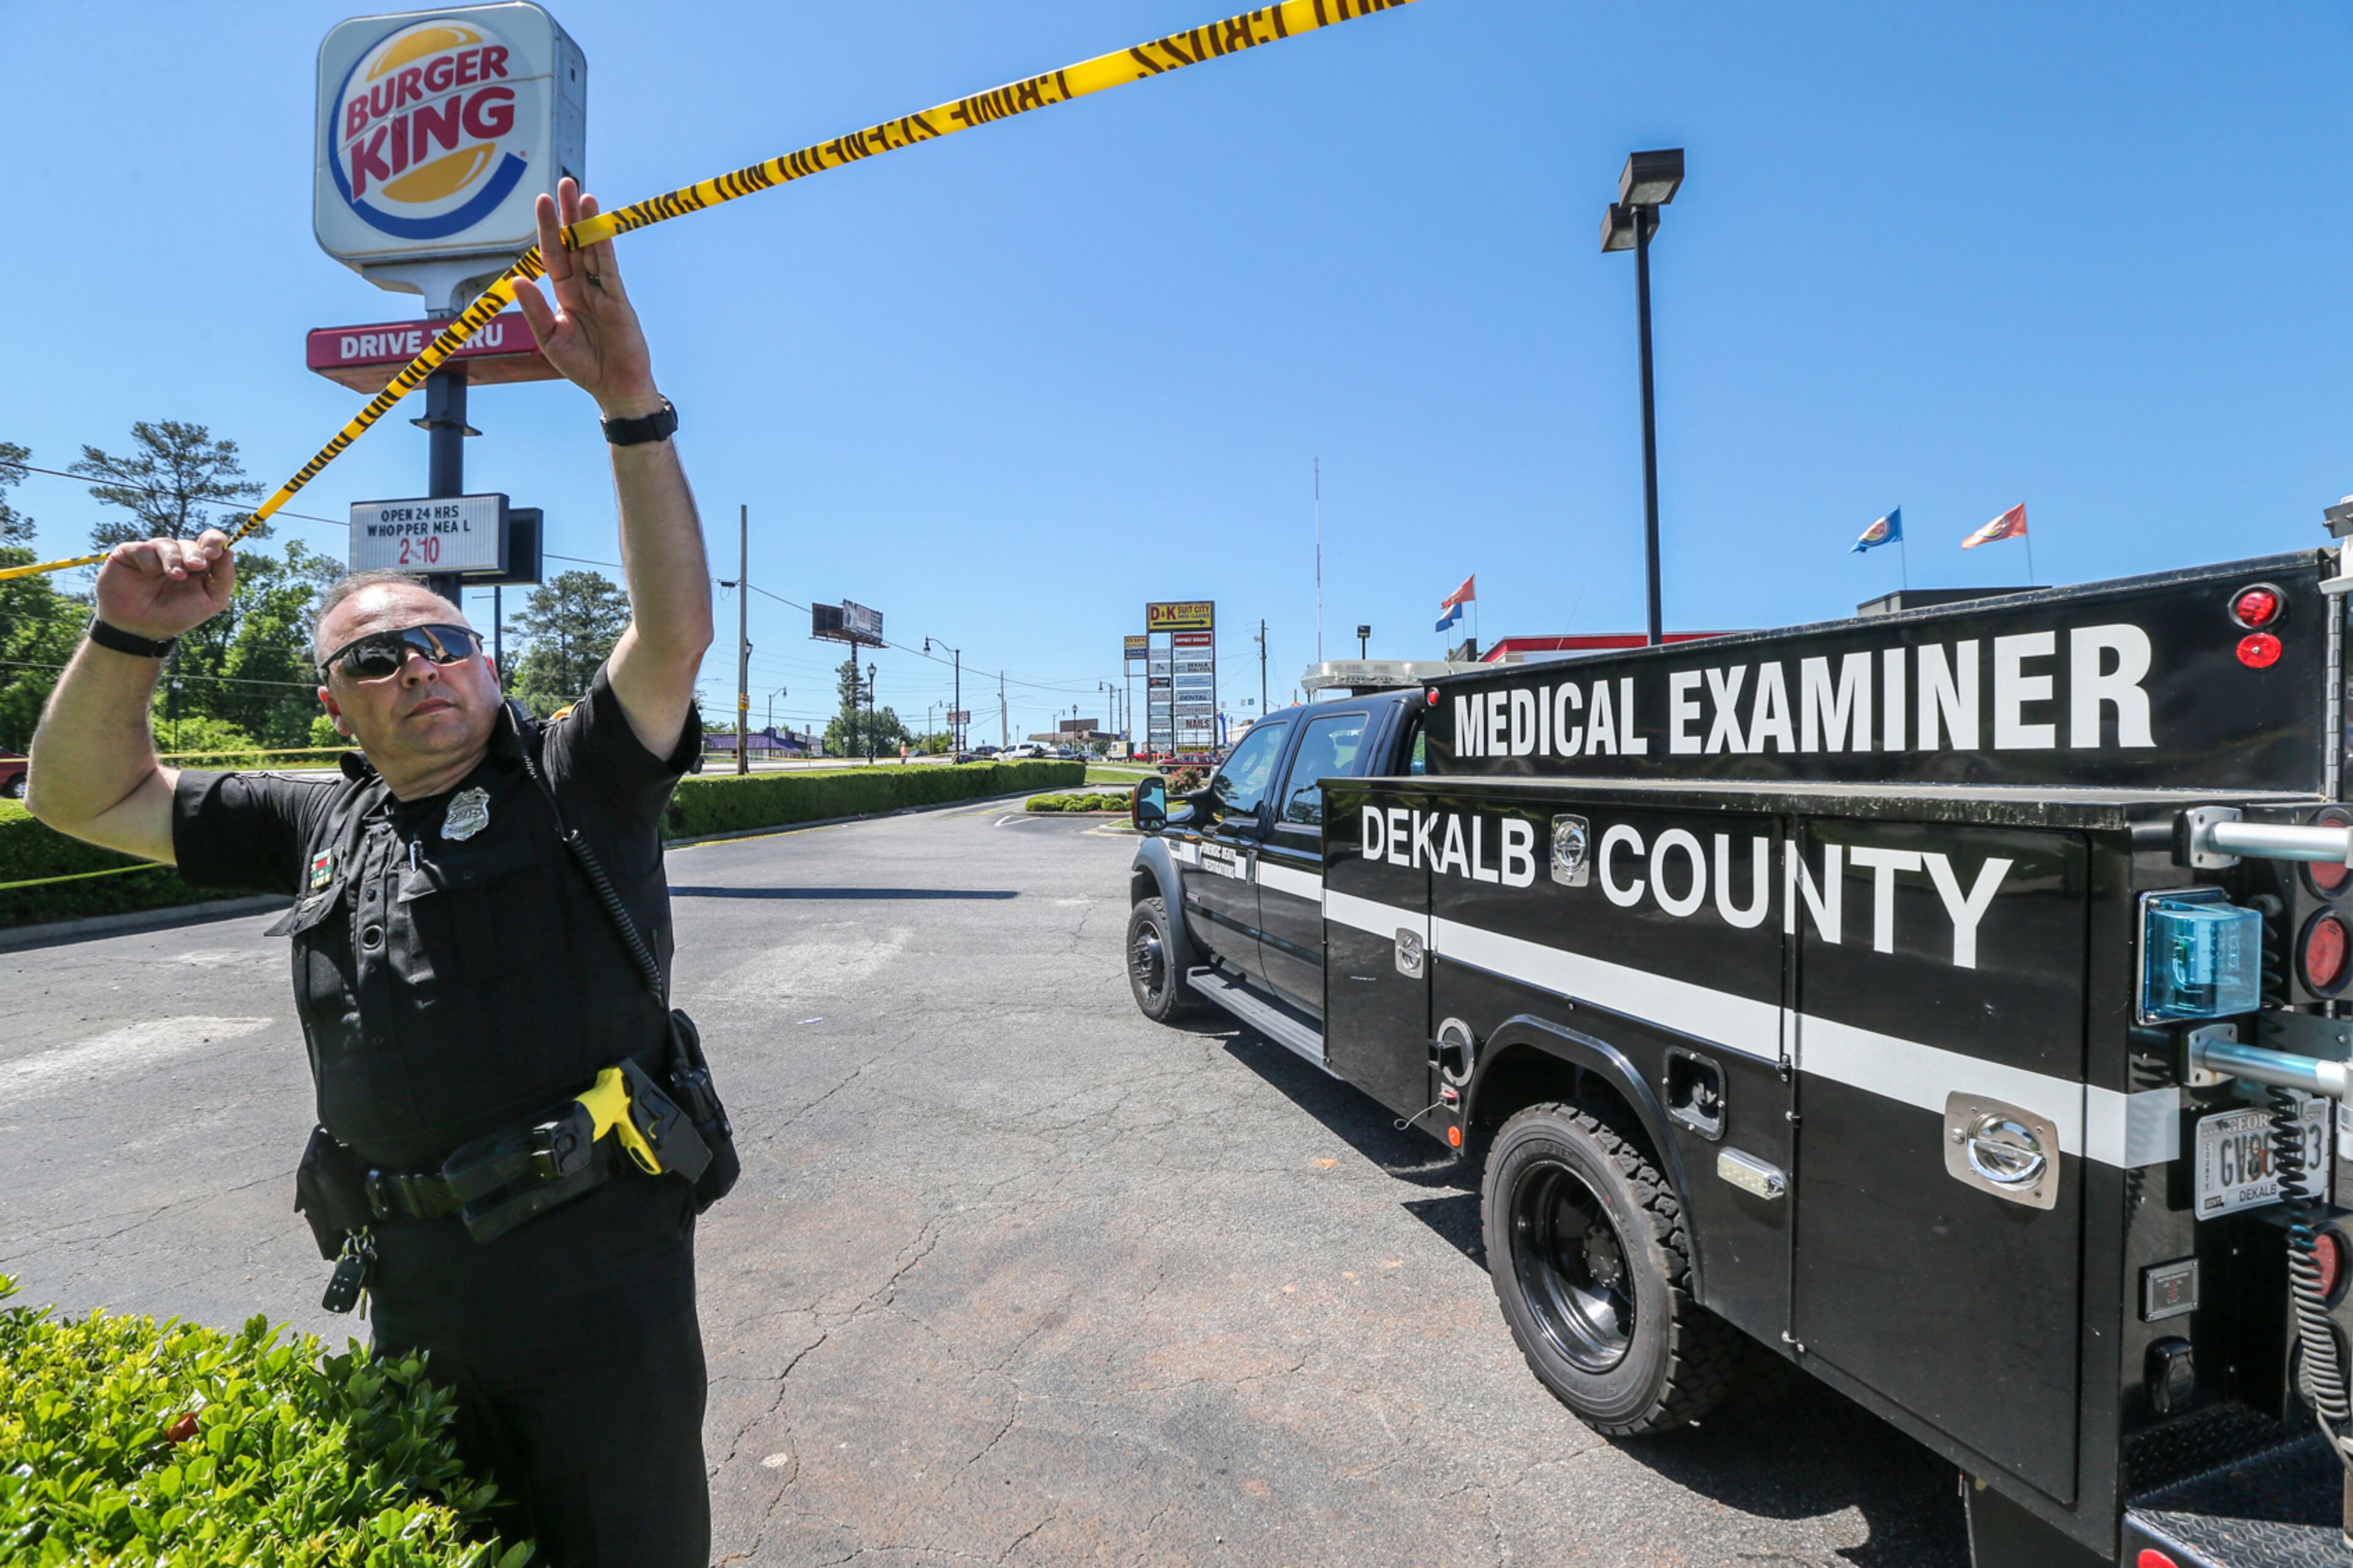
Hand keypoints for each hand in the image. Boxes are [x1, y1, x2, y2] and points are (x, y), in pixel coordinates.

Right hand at [93, 530, 233, 641]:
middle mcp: (177, 557)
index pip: (211, 542)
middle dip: (195, 553)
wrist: (139, 629)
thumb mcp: (210, 601)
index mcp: (198, 566)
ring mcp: (153, 554)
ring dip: (174, 559)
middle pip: (191, 543)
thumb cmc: (175, 616)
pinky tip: (148, 574)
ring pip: (167, 544)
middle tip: (196, 566)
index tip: (214, 552)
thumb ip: (224, 578)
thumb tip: (230, 551)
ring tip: (175, 576)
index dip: (214, 541)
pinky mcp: (129, 554)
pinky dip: (149, 560)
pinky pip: (142, 548)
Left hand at [511, 177, 661, 418]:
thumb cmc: (582, 366)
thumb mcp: (549, 338)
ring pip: (593, 251)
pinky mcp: (619, 302)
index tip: (542, 200)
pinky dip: (604, 249)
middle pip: (574, 243)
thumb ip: (535, 309)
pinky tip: (600, 228)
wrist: (613, 388)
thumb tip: (518, 279)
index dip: (546, 228)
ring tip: (584, 195)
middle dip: (569, 214)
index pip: (553, 253)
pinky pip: (609, 271)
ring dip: (588, 223)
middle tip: (565, 182)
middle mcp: (583, 287)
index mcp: (564, 293)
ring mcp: (602, 292)